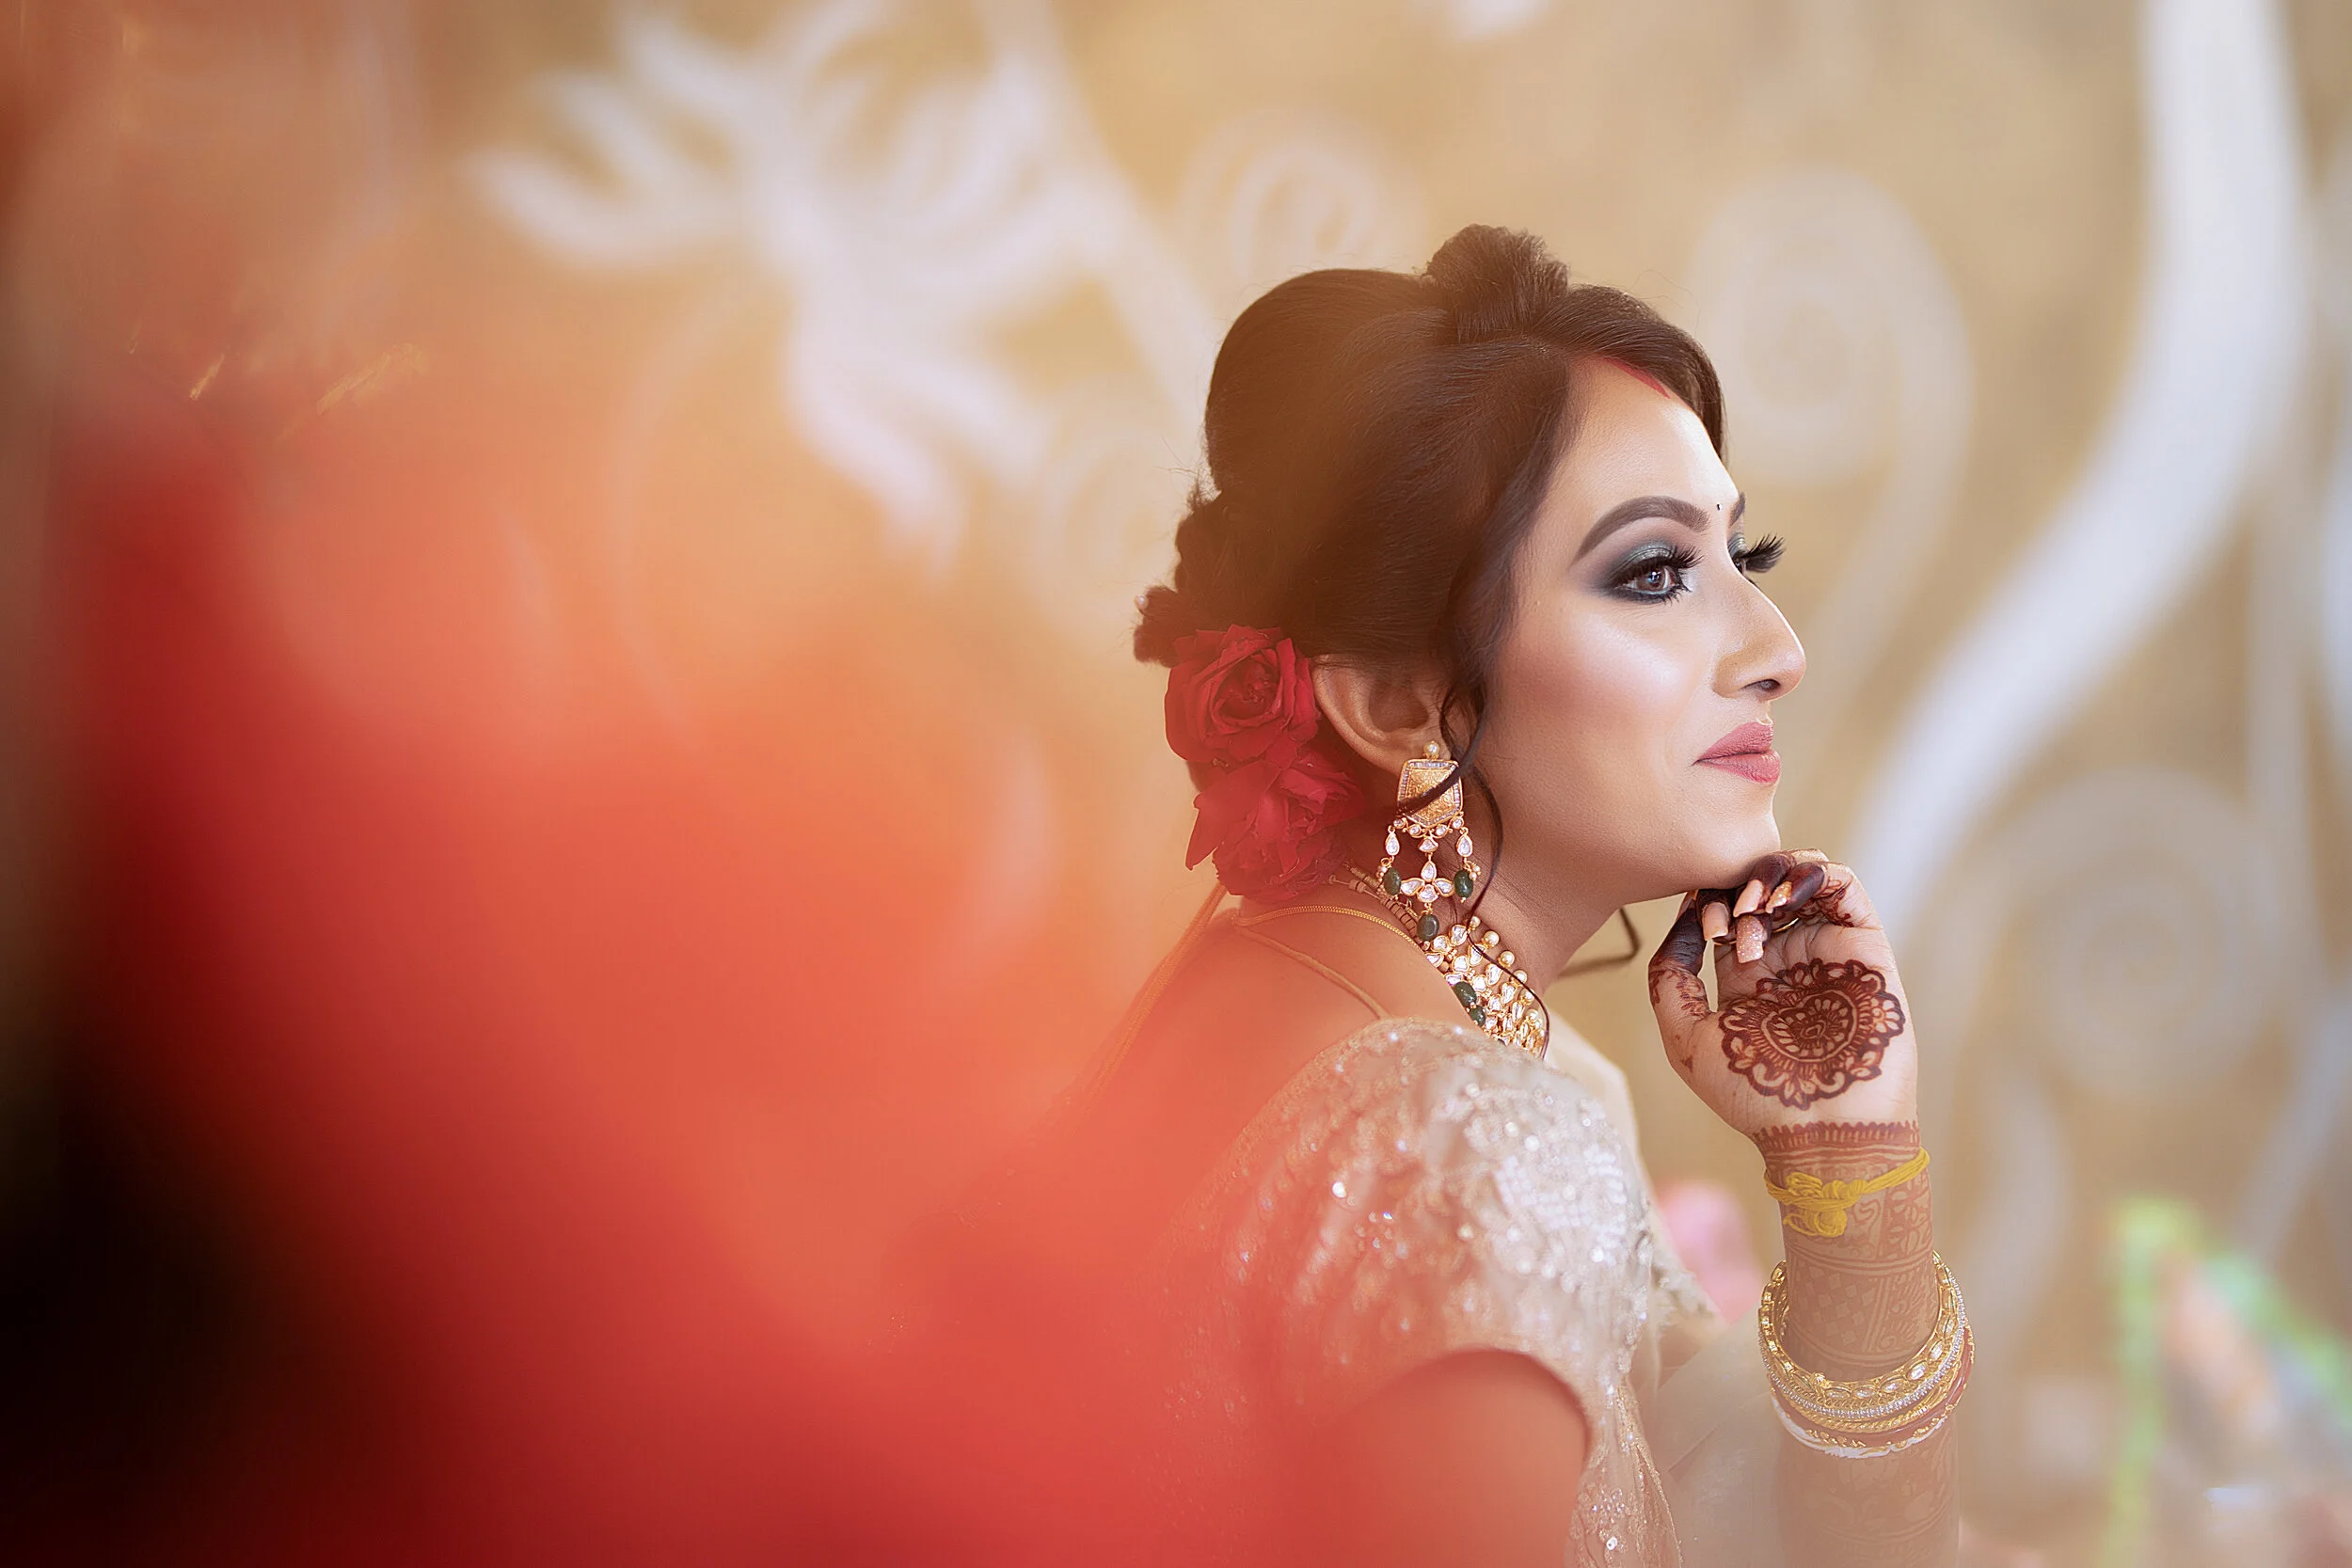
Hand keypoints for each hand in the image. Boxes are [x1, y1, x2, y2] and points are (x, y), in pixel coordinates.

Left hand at [1645, 852, 1918, 1142]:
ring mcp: (1826, 951)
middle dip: (1735, 887)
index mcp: (1747, 979)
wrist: (1823, 1129)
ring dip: (1771, 875)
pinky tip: (1782, 900)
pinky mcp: (1864, 948)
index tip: (1702, 926)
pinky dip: (1812, 873)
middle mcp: (1788, 960)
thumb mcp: (1686, 1039)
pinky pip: (1845, 886)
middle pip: (1760, 887)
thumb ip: (1669, 980)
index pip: (1723, 911)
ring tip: (1755, 905)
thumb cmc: (1754, 1096)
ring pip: (1801, 877)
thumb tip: (1680, 922)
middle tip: (1727, 920)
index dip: (1706, 901)